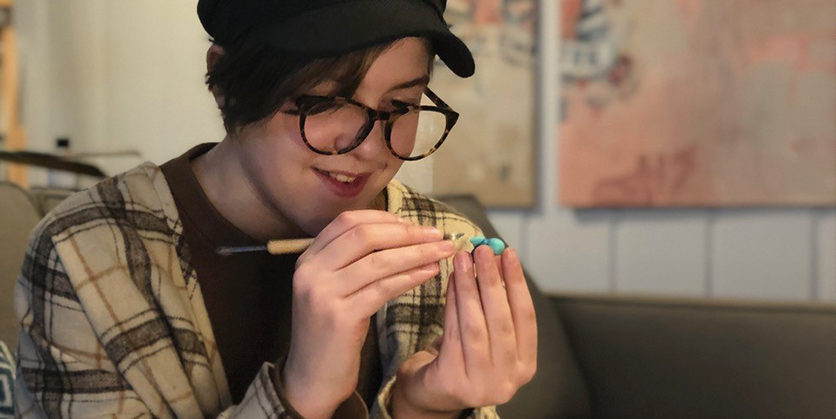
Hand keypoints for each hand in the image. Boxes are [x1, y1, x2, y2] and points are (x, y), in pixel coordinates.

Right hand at [280, 210, 457, 418]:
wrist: (311, 379)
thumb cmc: (331, 333)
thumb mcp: (334, 290)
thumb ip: (354, 262)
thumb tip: (400, 233)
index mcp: (308, 259)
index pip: (348, 221)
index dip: (384, 218)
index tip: (413, 224)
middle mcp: (310, 271)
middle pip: (364, 235)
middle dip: (406, 232)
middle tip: (438, 234)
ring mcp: (322, 293)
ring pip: (378, 260)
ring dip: (417, 252)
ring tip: (443, 251)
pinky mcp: (340, 317)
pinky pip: (383, 288)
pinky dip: (411, 276)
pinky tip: (431, 273)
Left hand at [391, 246, 537, 416]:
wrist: (428, 394)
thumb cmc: (459, 356)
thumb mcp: (484, 333)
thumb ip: (493, 305)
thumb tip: (493, 256)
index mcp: (525, 366)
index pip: (526, 317)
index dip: (517, 283)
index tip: (509, 253)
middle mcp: (508, 380)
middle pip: (502, 320)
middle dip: (492, 280)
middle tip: (483, 250)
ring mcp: (482, 384)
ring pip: (476, 325)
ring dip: (469, 287)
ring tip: (463, 258)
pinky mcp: (454, 382)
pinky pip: (453, 333)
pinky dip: (451, 303)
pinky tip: (449, 281)